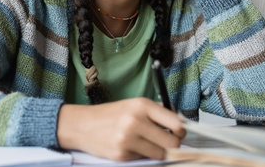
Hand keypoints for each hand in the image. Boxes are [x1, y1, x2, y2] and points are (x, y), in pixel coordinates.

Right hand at [57, 98, 184, 160]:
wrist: (83, 125)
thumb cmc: (112, 114)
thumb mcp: (134, 105)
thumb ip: (157, 112)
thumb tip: (180, 123)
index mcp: (142, 105)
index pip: (176, 122)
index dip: (182, 131)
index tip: (180, 133)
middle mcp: (136, 121)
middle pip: (172, 142)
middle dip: (173, 145)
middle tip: (167, 142)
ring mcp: (128, 139)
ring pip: (160, 154)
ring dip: (158, 152)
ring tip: (146, 144)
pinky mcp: (122, 155)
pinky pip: (144, 159)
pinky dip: (141, 155)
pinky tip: (130, 147)